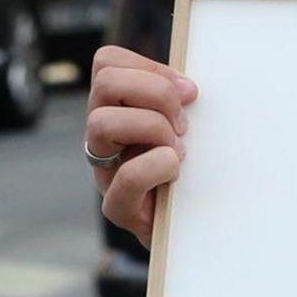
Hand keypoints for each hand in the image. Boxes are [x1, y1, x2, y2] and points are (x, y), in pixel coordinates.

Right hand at [86, 46, 195, 241]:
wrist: (194, 235)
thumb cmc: (195, 173)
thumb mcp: (188, 128)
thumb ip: (182, 102)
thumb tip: (191, 87)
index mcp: (117, 109)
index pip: (108, 62)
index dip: (150, 67)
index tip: (189, 92)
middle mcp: (102, 135)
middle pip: (106, 82)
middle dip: (156, 94)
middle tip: (184, 123)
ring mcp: (104, 170)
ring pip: (102, 123)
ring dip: (154, 129)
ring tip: (179, 149)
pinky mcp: (117, 207)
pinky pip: (126, 177)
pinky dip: (158, 167)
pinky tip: (176, 170)